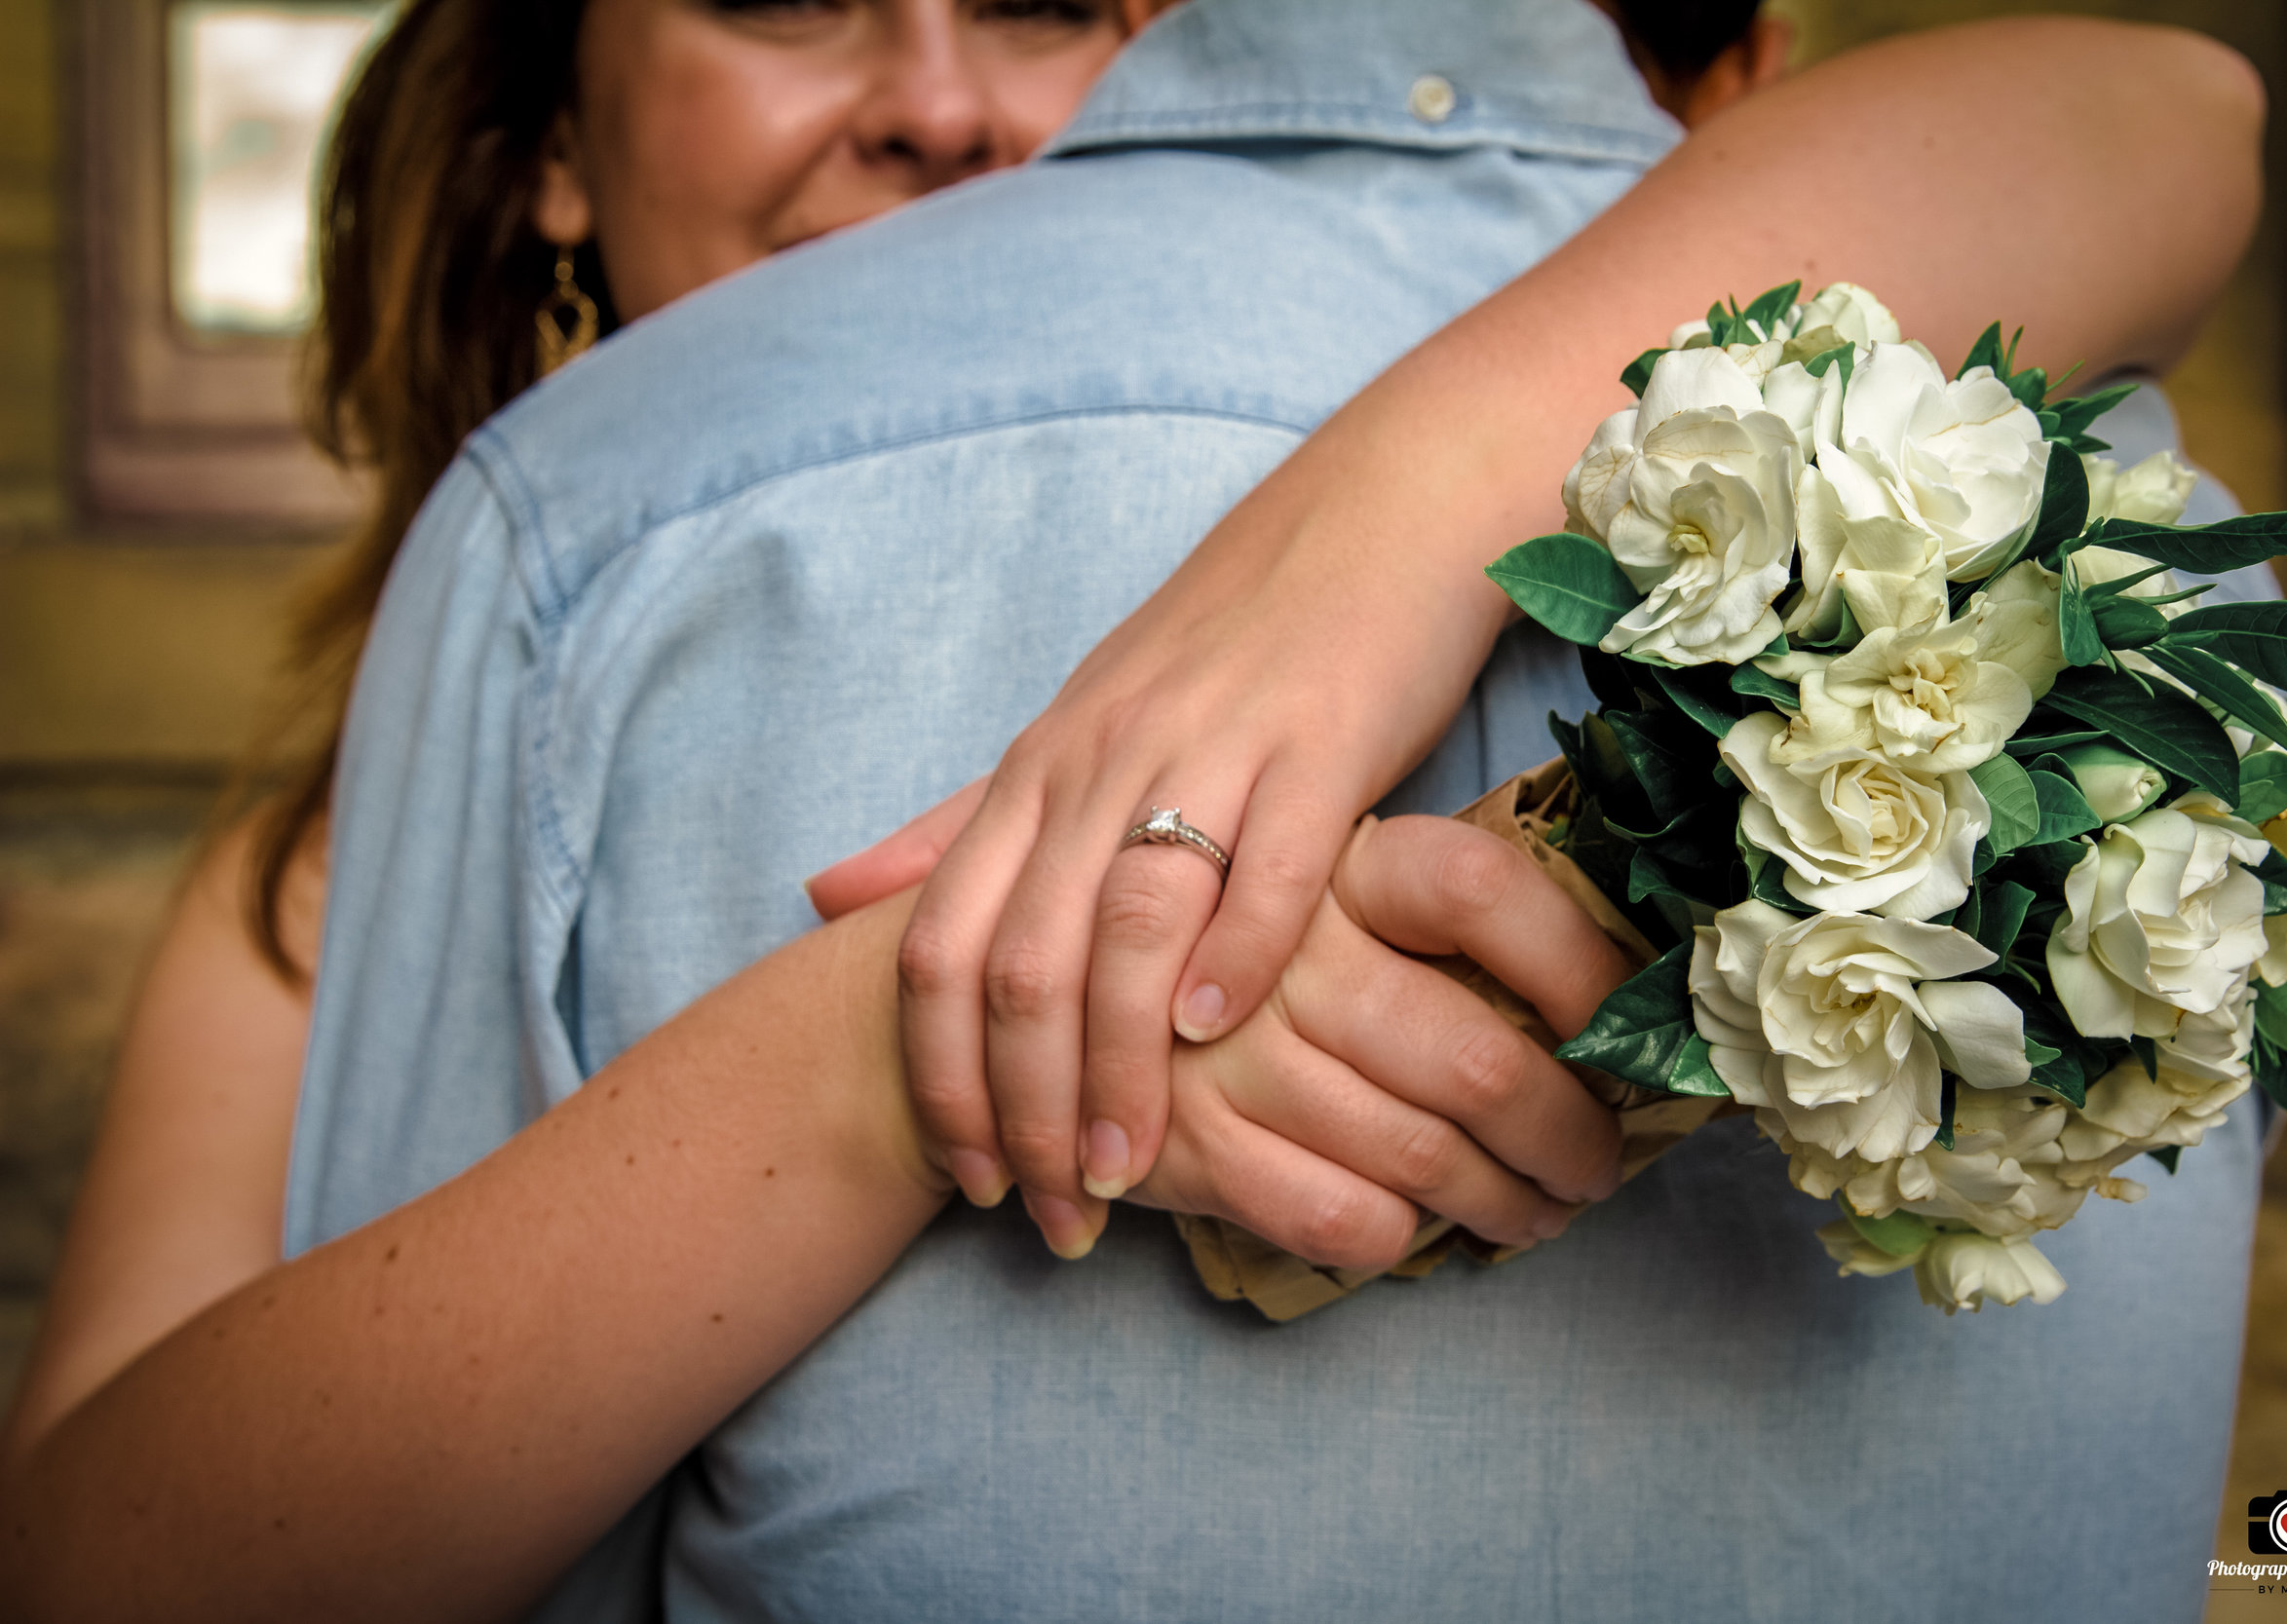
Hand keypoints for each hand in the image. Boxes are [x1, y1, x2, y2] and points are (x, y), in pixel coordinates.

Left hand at [876, 502, 1521, 1244]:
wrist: (1370, 520)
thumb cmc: (1222, 647)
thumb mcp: (1070, 730)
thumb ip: (958, 823)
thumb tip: (824, 898)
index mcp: (1037, 770)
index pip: (943, 947)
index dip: (939, 1080)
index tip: (970, 1184)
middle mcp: (1102, 760)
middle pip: (1023, 960)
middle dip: (1026, 1110)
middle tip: (1057, 1216)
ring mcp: (1209, 749)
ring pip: (1127, 927)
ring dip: (1119, 1067)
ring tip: (1130, 1168)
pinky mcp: (1321, 743)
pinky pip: (1267, 863)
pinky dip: (1235, 956)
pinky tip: (1223, 1034)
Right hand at [1030, 815, 1630, 1262]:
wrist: (961, 967)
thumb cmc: (1158, 908)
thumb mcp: (1265, 843)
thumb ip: (1391, 879)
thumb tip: (1570, 934)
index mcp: (1321, 852)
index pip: (1486, 890)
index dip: (1582, 965)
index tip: (1635, 1030)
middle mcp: (1285, 949)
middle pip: (1478, 1056)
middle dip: (1566, 1137)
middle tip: (1597, 1168)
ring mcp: (1233, 1051)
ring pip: (1419, 1153)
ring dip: (1498, 1205)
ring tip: (1534, 1215)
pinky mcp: (1186, 1141)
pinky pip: (1331, 1215)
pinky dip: (1390, 1237)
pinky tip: (1410, 1230)